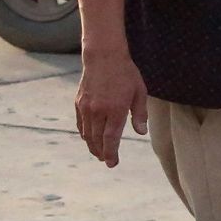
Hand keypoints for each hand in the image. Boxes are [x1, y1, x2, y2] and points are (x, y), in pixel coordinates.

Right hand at [75, 47, 148, 167]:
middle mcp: (98, 111)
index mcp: (115, 109)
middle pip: (97, 139)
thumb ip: (139, 114)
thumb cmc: (126, 74)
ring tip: (99, 153)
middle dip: (102, 153)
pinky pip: (80, 124)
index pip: (111, 138)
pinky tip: (90, 138)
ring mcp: (86, 107)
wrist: (103, 57)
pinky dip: (85, 134)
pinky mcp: (79, 103)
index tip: (112, 163)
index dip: (111, 153)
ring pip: (87, 133)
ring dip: (92, 146)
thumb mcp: (139, 92)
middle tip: (107, 161)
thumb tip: (141, 132)